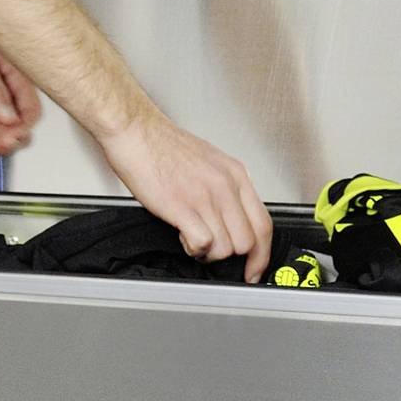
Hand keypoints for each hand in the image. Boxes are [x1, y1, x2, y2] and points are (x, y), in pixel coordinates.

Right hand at [99, 114, 272, 281]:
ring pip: (226, 248)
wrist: (136, 131)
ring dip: (208, 253)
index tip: (254, 269)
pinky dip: (194, 249)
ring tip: (192, 238)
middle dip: (231, 257)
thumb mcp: (210, 162)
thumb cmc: (164, 146)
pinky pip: (203, 244)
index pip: (264, 225)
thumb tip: (232, 221)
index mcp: (236, 175)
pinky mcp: (183, 206)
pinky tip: (182, 236)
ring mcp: (206, 196)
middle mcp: (226, 185)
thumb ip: (226, 190)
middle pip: (248, 242)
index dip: (262, 255)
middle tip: (212, 252)